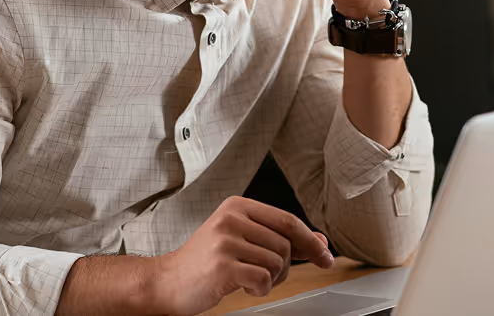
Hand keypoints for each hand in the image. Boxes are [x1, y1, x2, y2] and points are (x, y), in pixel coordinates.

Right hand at [149, 196, 332, 315]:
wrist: (168, 281)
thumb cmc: (206, 262)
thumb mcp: (244, 241)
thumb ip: (280, 238)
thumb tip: (320, 241)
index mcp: (237, 206)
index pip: (287, 220)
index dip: (311, 241)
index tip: (326, 257)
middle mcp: (231, 218)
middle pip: (285, 243)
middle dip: (284, 266)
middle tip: (266, 275)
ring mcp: (225, 240)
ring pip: (277, 262)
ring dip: (271, 279)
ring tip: (249, 279)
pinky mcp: (222, 264)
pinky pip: (263, 278)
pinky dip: (260, 288)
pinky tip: (244, 286)